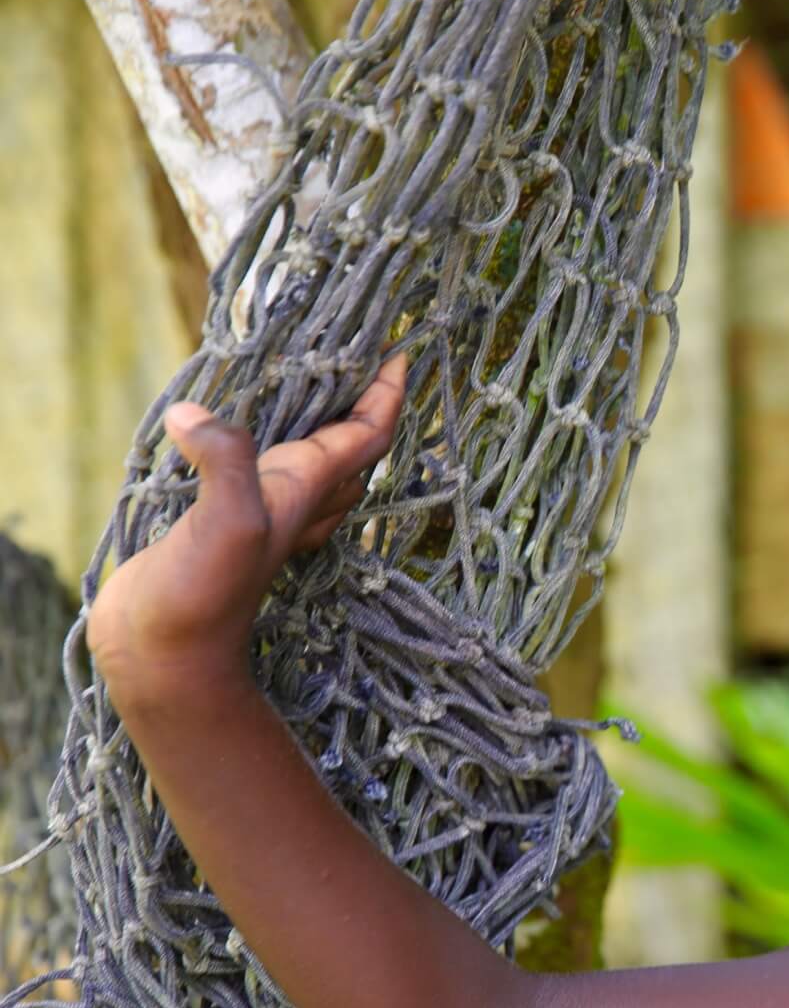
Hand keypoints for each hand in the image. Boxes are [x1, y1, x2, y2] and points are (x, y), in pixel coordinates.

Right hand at [88, 354, 408, 700]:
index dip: (390, 393)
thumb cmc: (204, 594)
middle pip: (353, 446)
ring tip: (315, 385)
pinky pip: (260, 475)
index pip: (368, 434)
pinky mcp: (222, 526)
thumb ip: (225, 462)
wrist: (166, 656)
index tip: (403, 352)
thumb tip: (194, 413)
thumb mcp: (226, 520)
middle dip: (367, 403)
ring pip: (313, 464)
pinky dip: (262, 447)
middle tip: (365, 358)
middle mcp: (293, 500)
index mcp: (305, 489)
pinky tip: (237, 434)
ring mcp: (261, 515)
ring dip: (322, 426)